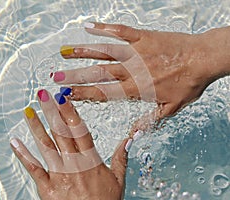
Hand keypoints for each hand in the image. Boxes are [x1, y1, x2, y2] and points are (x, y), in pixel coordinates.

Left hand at [10, 89, 131, 199]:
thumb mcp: (118, 180)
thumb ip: (121, 158)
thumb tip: (128, 139)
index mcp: (91, 160)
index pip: (79, 130)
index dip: (70, 112)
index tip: (63, 97)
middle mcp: (74, 164)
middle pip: (61, 133)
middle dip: (51, 112)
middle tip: (43, 95)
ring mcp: (59, 174)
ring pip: (46, 146)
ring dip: (36, 127)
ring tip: (29, 110)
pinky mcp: (47, 187)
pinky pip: (33, 168)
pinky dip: (23, 154)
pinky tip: (15, 141)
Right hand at [54, 22, 229, 132]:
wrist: (203, 59)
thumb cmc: (188, 83)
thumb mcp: (171, 108)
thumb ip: (149, 120)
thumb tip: (133, 135)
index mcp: (136, 88)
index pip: (104, 92)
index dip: (84, 93)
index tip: (67, 94)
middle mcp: (132, 70)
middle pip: (98, 73)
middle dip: (75, 75)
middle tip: (56, 76)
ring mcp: (136, 51)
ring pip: (105, 51)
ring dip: (83, 52)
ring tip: (65, 53)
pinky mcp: (143, 37)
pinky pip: (121, 31)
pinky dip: (105, 28)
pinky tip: (89, 26)